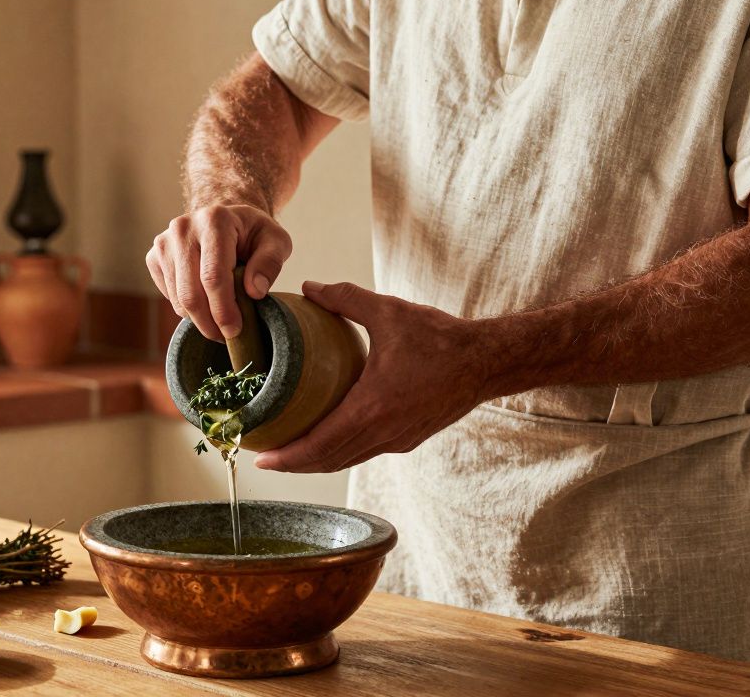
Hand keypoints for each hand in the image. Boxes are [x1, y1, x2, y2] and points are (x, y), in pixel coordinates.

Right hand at [146, 205, 292, 341]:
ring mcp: (164, 243)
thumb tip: (255, 291)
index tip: (235, 331)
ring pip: (178, 299)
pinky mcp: (154, 257)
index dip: (223, 310)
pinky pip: (169, 296)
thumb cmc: (253, 234)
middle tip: (227, 336)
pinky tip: (205, 302)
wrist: (225, 219)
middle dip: (210, 323)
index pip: (213, 276)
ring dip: (200, 319)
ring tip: (220, 322)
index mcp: (214, 220)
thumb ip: (270, 263)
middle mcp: (183, 228)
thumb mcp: (276, 241)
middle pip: (191, 292)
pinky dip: (187, 309)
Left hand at [255, 281, 495, 472]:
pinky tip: (327, 440)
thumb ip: (345, 299)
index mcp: (373, 407)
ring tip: (288, 453)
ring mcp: (398, 440)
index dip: (288, 456)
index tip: (262, 458)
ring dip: (316, 461)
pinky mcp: (408, 439)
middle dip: (294, 463)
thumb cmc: (440, 338)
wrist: (487, 362)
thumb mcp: (389, 312)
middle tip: (264, 458)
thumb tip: (309, 287)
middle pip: (329, 460)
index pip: (320, 444)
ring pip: (347, 460)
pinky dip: (340, 452)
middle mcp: (384, 432)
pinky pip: (365, 452)